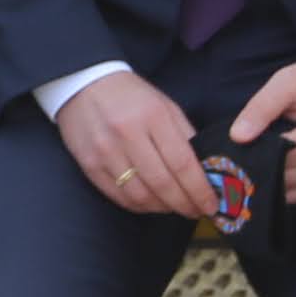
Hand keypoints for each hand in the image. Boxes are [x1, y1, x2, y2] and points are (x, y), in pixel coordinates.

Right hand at [51, 68, 204, 219]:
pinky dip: (141, 206)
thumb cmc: (130, 96)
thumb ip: (186, 136)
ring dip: (163, 208)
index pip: (182, 163)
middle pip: (163, 184)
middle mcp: (127, 134)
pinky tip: (152, 203)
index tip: (211, 204)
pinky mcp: (90, 165)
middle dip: (185, 204)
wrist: (83, 85)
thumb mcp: (165, 106)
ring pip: (141, 196)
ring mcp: (105, 152)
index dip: (200, 190)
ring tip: (175, 207)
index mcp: (153, 116)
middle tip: (197, 211)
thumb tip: (205, 171)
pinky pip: (120, 197)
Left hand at [227, 55, 295, 205]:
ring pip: (289, 190)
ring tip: (251, 158)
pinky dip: (282, 183)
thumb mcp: (287, 81)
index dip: (251, 156)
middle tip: (234, 156)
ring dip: (269, 178)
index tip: (230, 151)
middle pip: (283, 179)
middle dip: (258, 169)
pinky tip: (269, 166)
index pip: (277, 160)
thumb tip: (237, 137)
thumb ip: (261, 108)